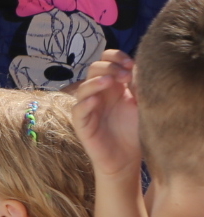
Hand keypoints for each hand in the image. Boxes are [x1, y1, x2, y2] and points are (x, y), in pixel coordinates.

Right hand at [71, 50, 142, 176]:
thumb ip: (137, 86)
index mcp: (111, 85)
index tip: (130, 63)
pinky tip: (96, 101)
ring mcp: (88, 107)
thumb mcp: (139, 104)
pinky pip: (78, 109)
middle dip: (109, 68)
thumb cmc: (133, 131)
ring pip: (83, 87)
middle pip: (94, 69)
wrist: (127, 159)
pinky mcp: (82, 124)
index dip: (115, 57)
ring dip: (95, 82)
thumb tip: (136, 66)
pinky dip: (85, 103)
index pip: (105, 60)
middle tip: (125, 76)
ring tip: (109, 81)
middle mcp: (97, 93)